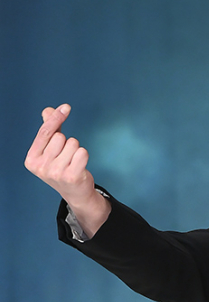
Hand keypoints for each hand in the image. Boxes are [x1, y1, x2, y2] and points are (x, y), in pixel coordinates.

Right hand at [24, 104, 109, 235]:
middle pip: (60, 137)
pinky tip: (80, 166)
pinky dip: (84, 155)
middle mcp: (41, 167)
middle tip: (66, 158)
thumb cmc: (61, 168)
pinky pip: (82, 152)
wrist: (75, 194)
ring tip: (72, 163)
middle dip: (67, 143)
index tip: (66, 107)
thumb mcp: (50, 151)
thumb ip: (49, 130)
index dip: (56, 118)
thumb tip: (48, 110)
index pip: (45, 132)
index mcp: (32, 159)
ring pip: (73, 143)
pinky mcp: (72, 176)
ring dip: (76, 150)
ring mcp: (56, 173)